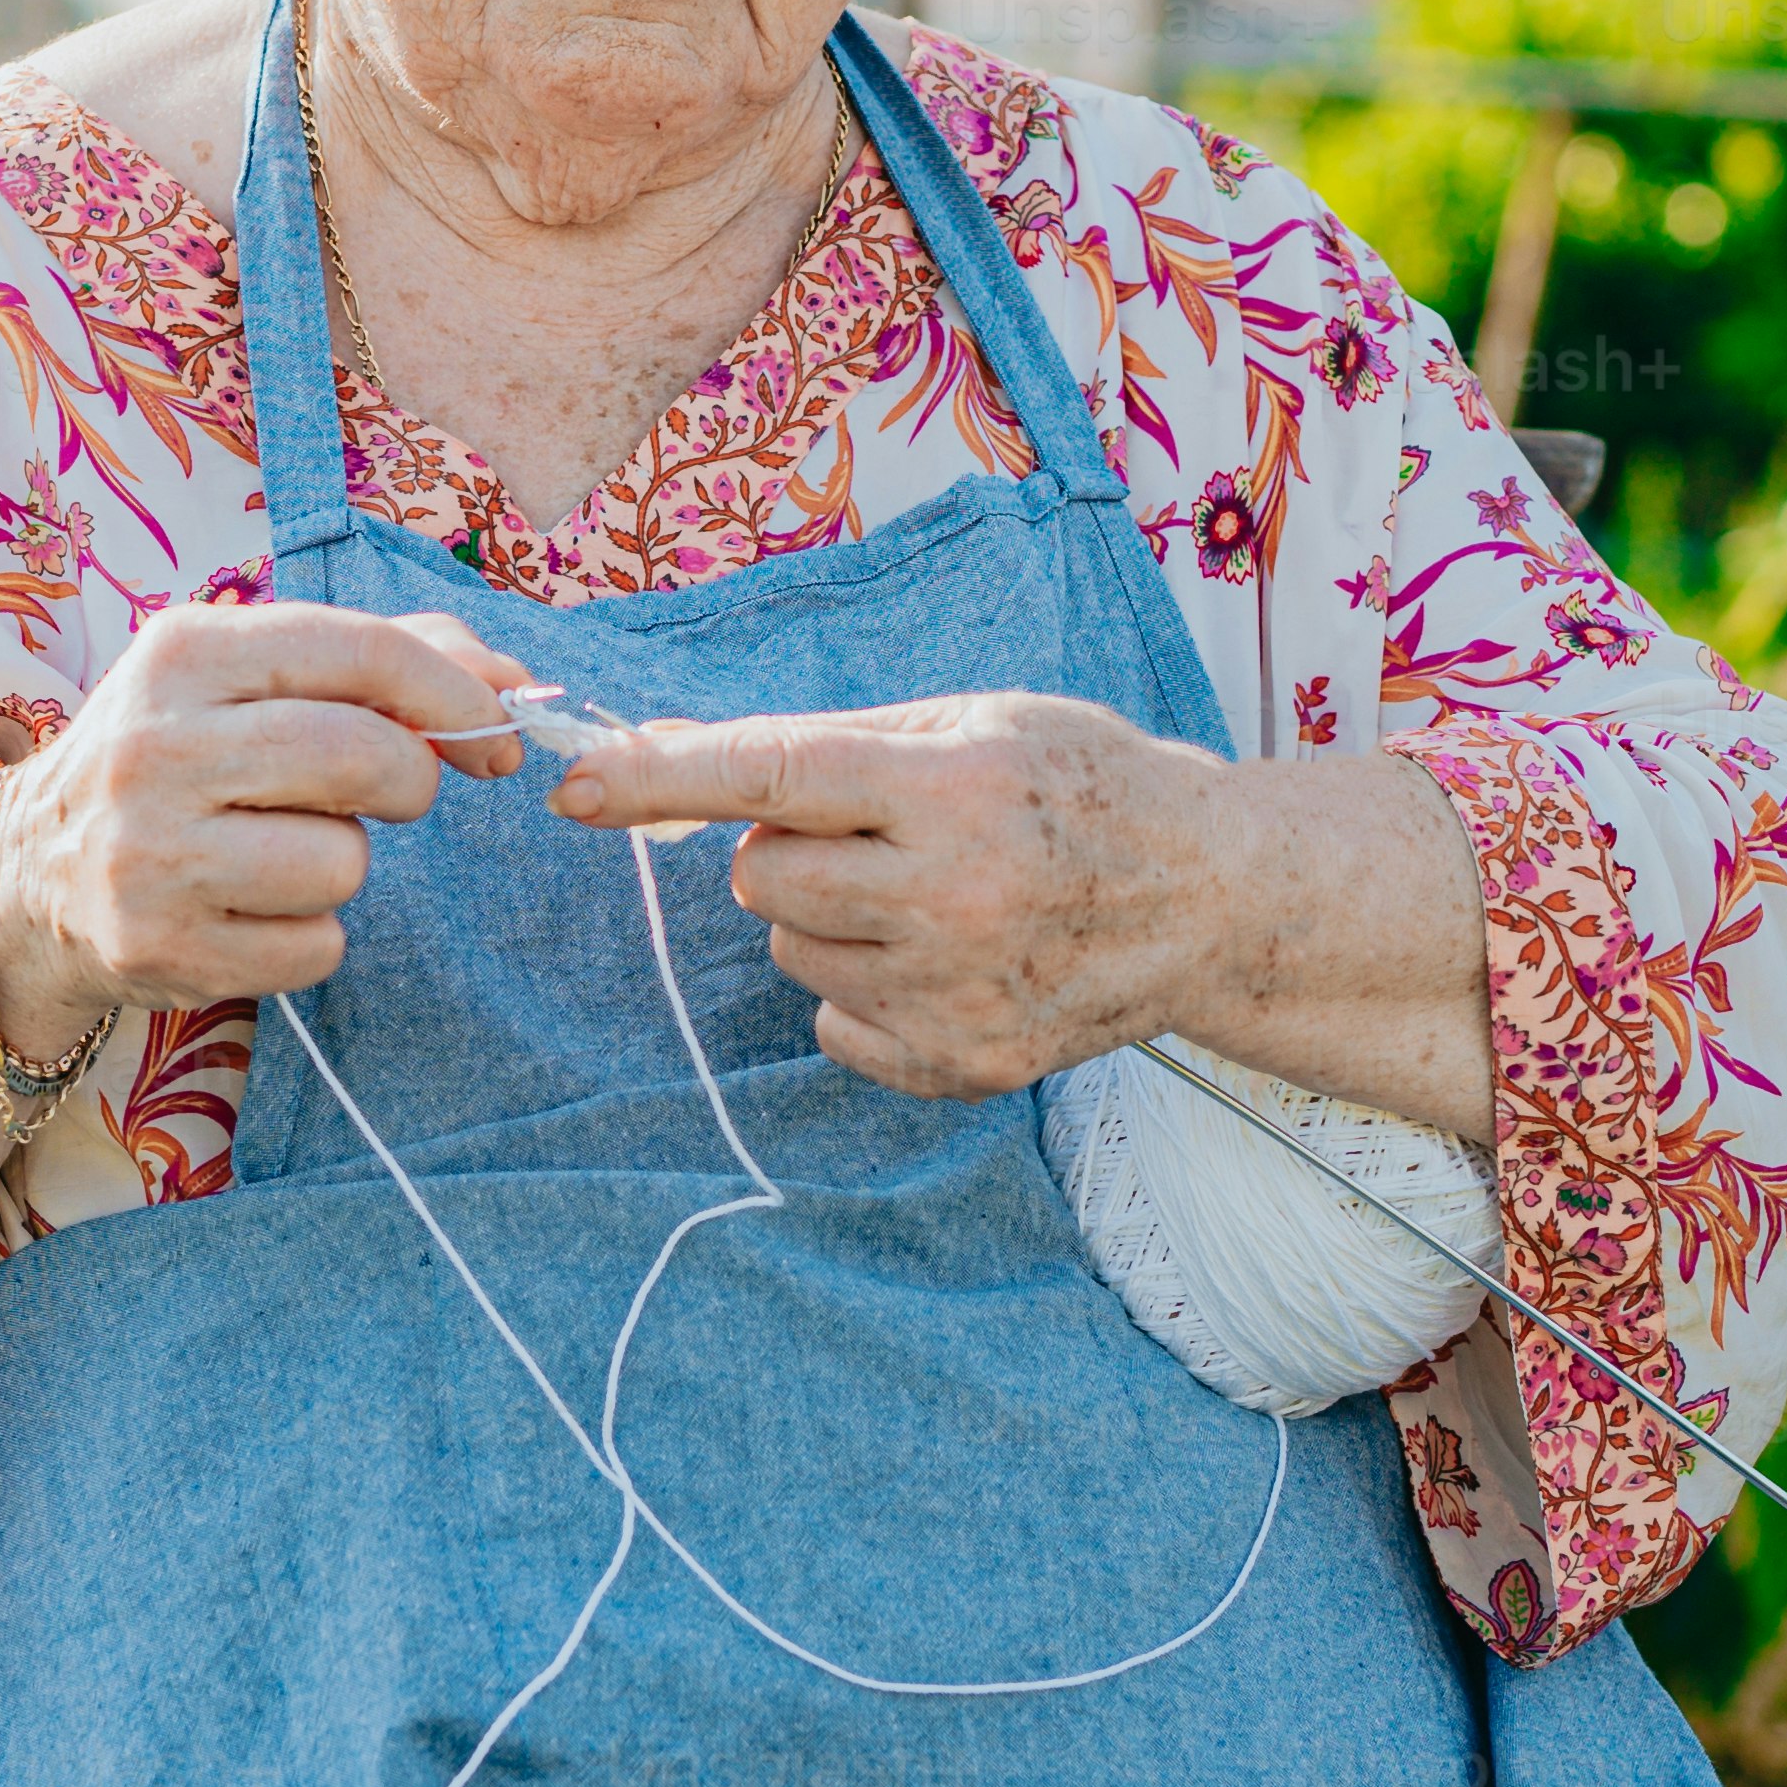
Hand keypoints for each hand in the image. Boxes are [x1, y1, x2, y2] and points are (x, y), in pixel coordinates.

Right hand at [0, 602, 525, 1058]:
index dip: (454, 691)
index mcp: (182, 652)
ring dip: (346, 863)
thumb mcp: (246, 678)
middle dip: (411, 780)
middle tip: (395, 793)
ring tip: (284, 851)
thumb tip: (514, 681)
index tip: (496, 728)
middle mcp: (154, 747)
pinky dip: (312, 935)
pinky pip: (315, 947)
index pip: (359, 651)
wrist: (32, 872)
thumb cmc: (177, 757)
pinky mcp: (159, 946)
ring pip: (343, 862)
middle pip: (361, 757)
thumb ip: (382, 659)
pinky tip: (254, 910)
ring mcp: (148, 854)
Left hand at [545, 689, 1217, 1098]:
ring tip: (931, 896)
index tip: (575, 786)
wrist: (1211, 898)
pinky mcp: (964, 1064)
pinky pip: (833, 1024)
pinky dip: (866, 991)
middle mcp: (951, 896)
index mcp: (953, 788)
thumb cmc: (1079, 785)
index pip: (775, 774)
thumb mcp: (972, 722)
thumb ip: (825, 743)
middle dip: (789, 849)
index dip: (663, 779)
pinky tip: (948, 959)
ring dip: (832, 919)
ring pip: (793, 950)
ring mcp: (957, 993)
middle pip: (763, 876)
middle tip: (876, 835)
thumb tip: (665, 752)